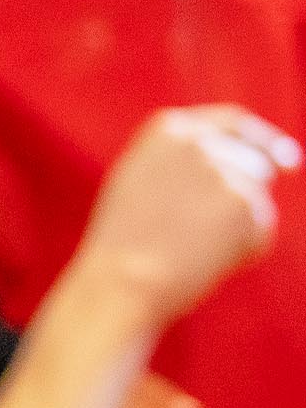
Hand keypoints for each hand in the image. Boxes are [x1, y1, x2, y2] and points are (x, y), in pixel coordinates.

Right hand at [75, 106, 291, 325]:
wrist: (120, 284)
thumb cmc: (123, 246)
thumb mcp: (138, 184)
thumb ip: (181, 162)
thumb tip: (245, 163)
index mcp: (168, 131)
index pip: (233, 123)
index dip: (263, 141)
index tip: (287, 160)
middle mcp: (200, 142)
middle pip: (254, 164)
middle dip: (242, 197)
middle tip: (196, 236)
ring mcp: (225, 171)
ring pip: (257, 201)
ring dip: (236, 227)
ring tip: (188, 248)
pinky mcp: (247, 204)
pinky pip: (260, 232)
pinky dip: (241, 252)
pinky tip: (202, 260)